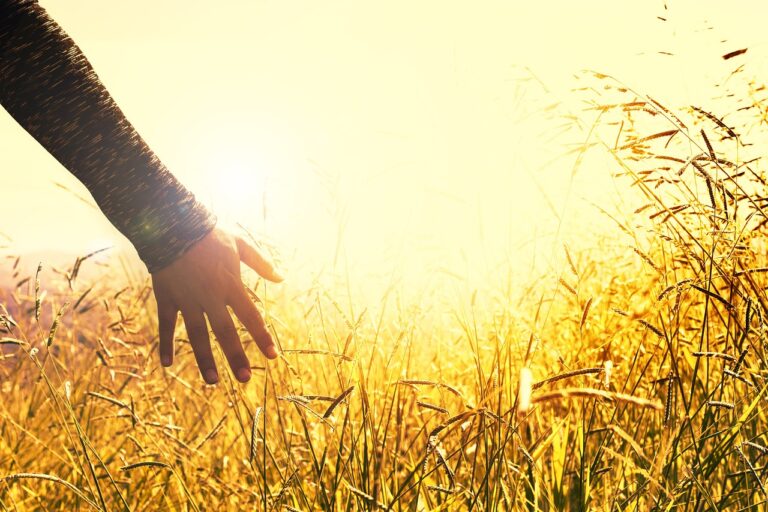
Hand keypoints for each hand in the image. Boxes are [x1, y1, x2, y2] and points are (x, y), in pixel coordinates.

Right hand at [151, 227, 282, 383]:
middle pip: (225, 331)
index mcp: (230, 284)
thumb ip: (261, 262)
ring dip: (205, 359)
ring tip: (213, 381)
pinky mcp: (167, 297)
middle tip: (245, 379)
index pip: (251, 316)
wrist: (172, 223)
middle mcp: (210, 296)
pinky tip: (166, 363)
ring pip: (197, 334)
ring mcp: (187, 299)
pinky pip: (167, 324)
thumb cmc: (209, 233)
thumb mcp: (240, 243)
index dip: (262, 337)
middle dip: (236, 356)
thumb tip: (281, 278)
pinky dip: (165, 343)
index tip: (273, 356)